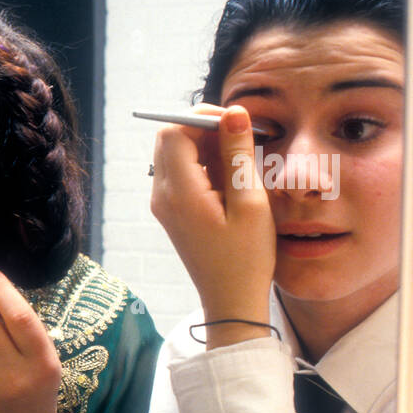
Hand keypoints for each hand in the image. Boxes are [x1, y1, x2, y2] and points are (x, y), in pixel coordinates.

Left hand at [150, 104, 275, 347]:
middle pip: (169, 139)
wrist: (230, 300)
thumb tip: (233, 112)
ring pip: (174, 154)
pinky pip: (180, 173)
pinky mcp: (171, 211)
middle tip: (239, 141)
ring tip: (238, 166)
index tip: (236, 123)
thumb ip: (239, 154)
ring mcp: (163, 204)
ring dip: (204, 148)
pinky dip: (202, 166)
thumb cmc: (247, 258)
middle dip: (203, 129)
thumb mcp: (251, 203)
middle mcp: (162, 196)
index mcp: (179, 193)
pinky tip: (229, 183)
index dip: (202, 117)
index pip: (173, 131)